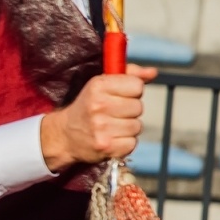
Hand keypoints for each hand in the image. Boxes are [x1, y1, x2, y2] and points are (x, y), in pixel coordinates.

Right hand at [40, 64, 158, 169]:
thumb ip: (130, 74)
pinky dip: (125, 142)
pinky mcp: (107, 147)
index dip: (132, 91)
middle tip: (114, 113)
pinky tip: (112, 138)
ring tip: (112, 126)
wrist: (65, 135)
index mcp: (98, 86)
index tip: (121, 95)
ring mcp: (102, 128)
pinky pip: (133, 143)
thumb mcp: (103, 84)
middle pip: (139, 107)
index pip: (137, 86)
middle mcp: (99, 106)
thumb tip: (153, 72)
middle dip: (130, 110)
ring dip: (129, 127)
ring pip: (137, 126)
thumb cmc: (90, 105)